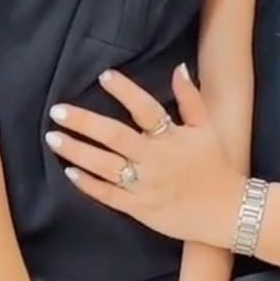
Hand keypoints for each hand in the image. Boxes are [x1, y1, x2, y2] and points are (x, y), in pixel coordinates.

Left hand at [45, 65, 244, 249]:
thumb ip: (190, 99)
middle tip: (57, 110)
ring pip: (105, 166)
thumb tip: (178, 68)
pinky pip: (109, 195)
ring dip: (77, 151)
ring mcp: (145, 186)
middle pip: (115, 137)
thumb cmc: (216, 167)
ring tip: (53, 138)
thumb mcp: (208, 129)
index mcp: (172, 138)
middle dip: (84, 123)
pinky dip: (89, 185)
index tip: (104, 76)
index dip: (125, 92)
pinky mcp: (139, 208)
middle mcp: (155, 160)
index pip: (146, 109)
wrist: (226, 212)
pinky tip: (70, 172)